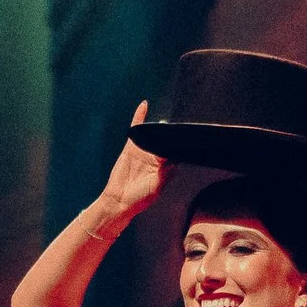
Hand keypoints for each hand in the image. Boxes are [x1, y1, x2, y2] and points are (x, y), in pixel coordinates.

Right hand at [93, 101, 168, 229]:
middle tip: (178, 126)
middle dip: (171, 135)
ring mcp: (144, 152)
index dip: (180, 145)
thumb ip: (164, 173)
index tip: (188, 138)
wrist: (118, 200)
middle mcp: (156, 159)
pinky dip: (139, 117)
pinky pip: (136, 130)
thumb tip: (171, 160)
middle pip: (165, 141)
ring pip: (153, 135)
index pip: (176, 152)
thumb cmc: (139, 198)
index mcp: (165, 168)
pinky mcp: (131, 148)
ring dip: (158, 127)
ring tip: (165, 121)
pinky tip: (144, 106)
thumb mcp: (155, 187)